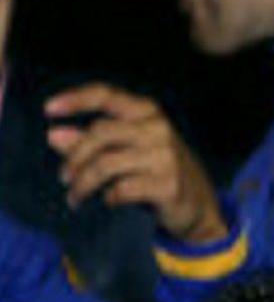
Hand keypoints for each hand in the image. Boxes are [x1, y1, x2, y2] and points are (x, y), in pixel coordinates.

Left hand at [45, 84, 227, 243]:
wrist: (198, 207)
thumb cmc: (157, 172)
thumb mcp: (126, 150)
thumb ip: (90, 142)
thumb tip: (53, 135)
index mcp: (147, 112)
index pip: (106, 95)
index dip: (75, 99)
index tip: (47, 110)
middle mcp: (158, 129)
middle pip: (99, 134)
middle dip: (74, 158)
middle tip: (63, 178)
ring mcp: (165, 156)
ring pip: (106, 163)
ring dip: (84, 183)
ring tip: (75, 197)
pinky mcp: (168, 184)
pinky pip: (123, 188)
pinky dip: (108, 197)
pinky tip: (108, 201)